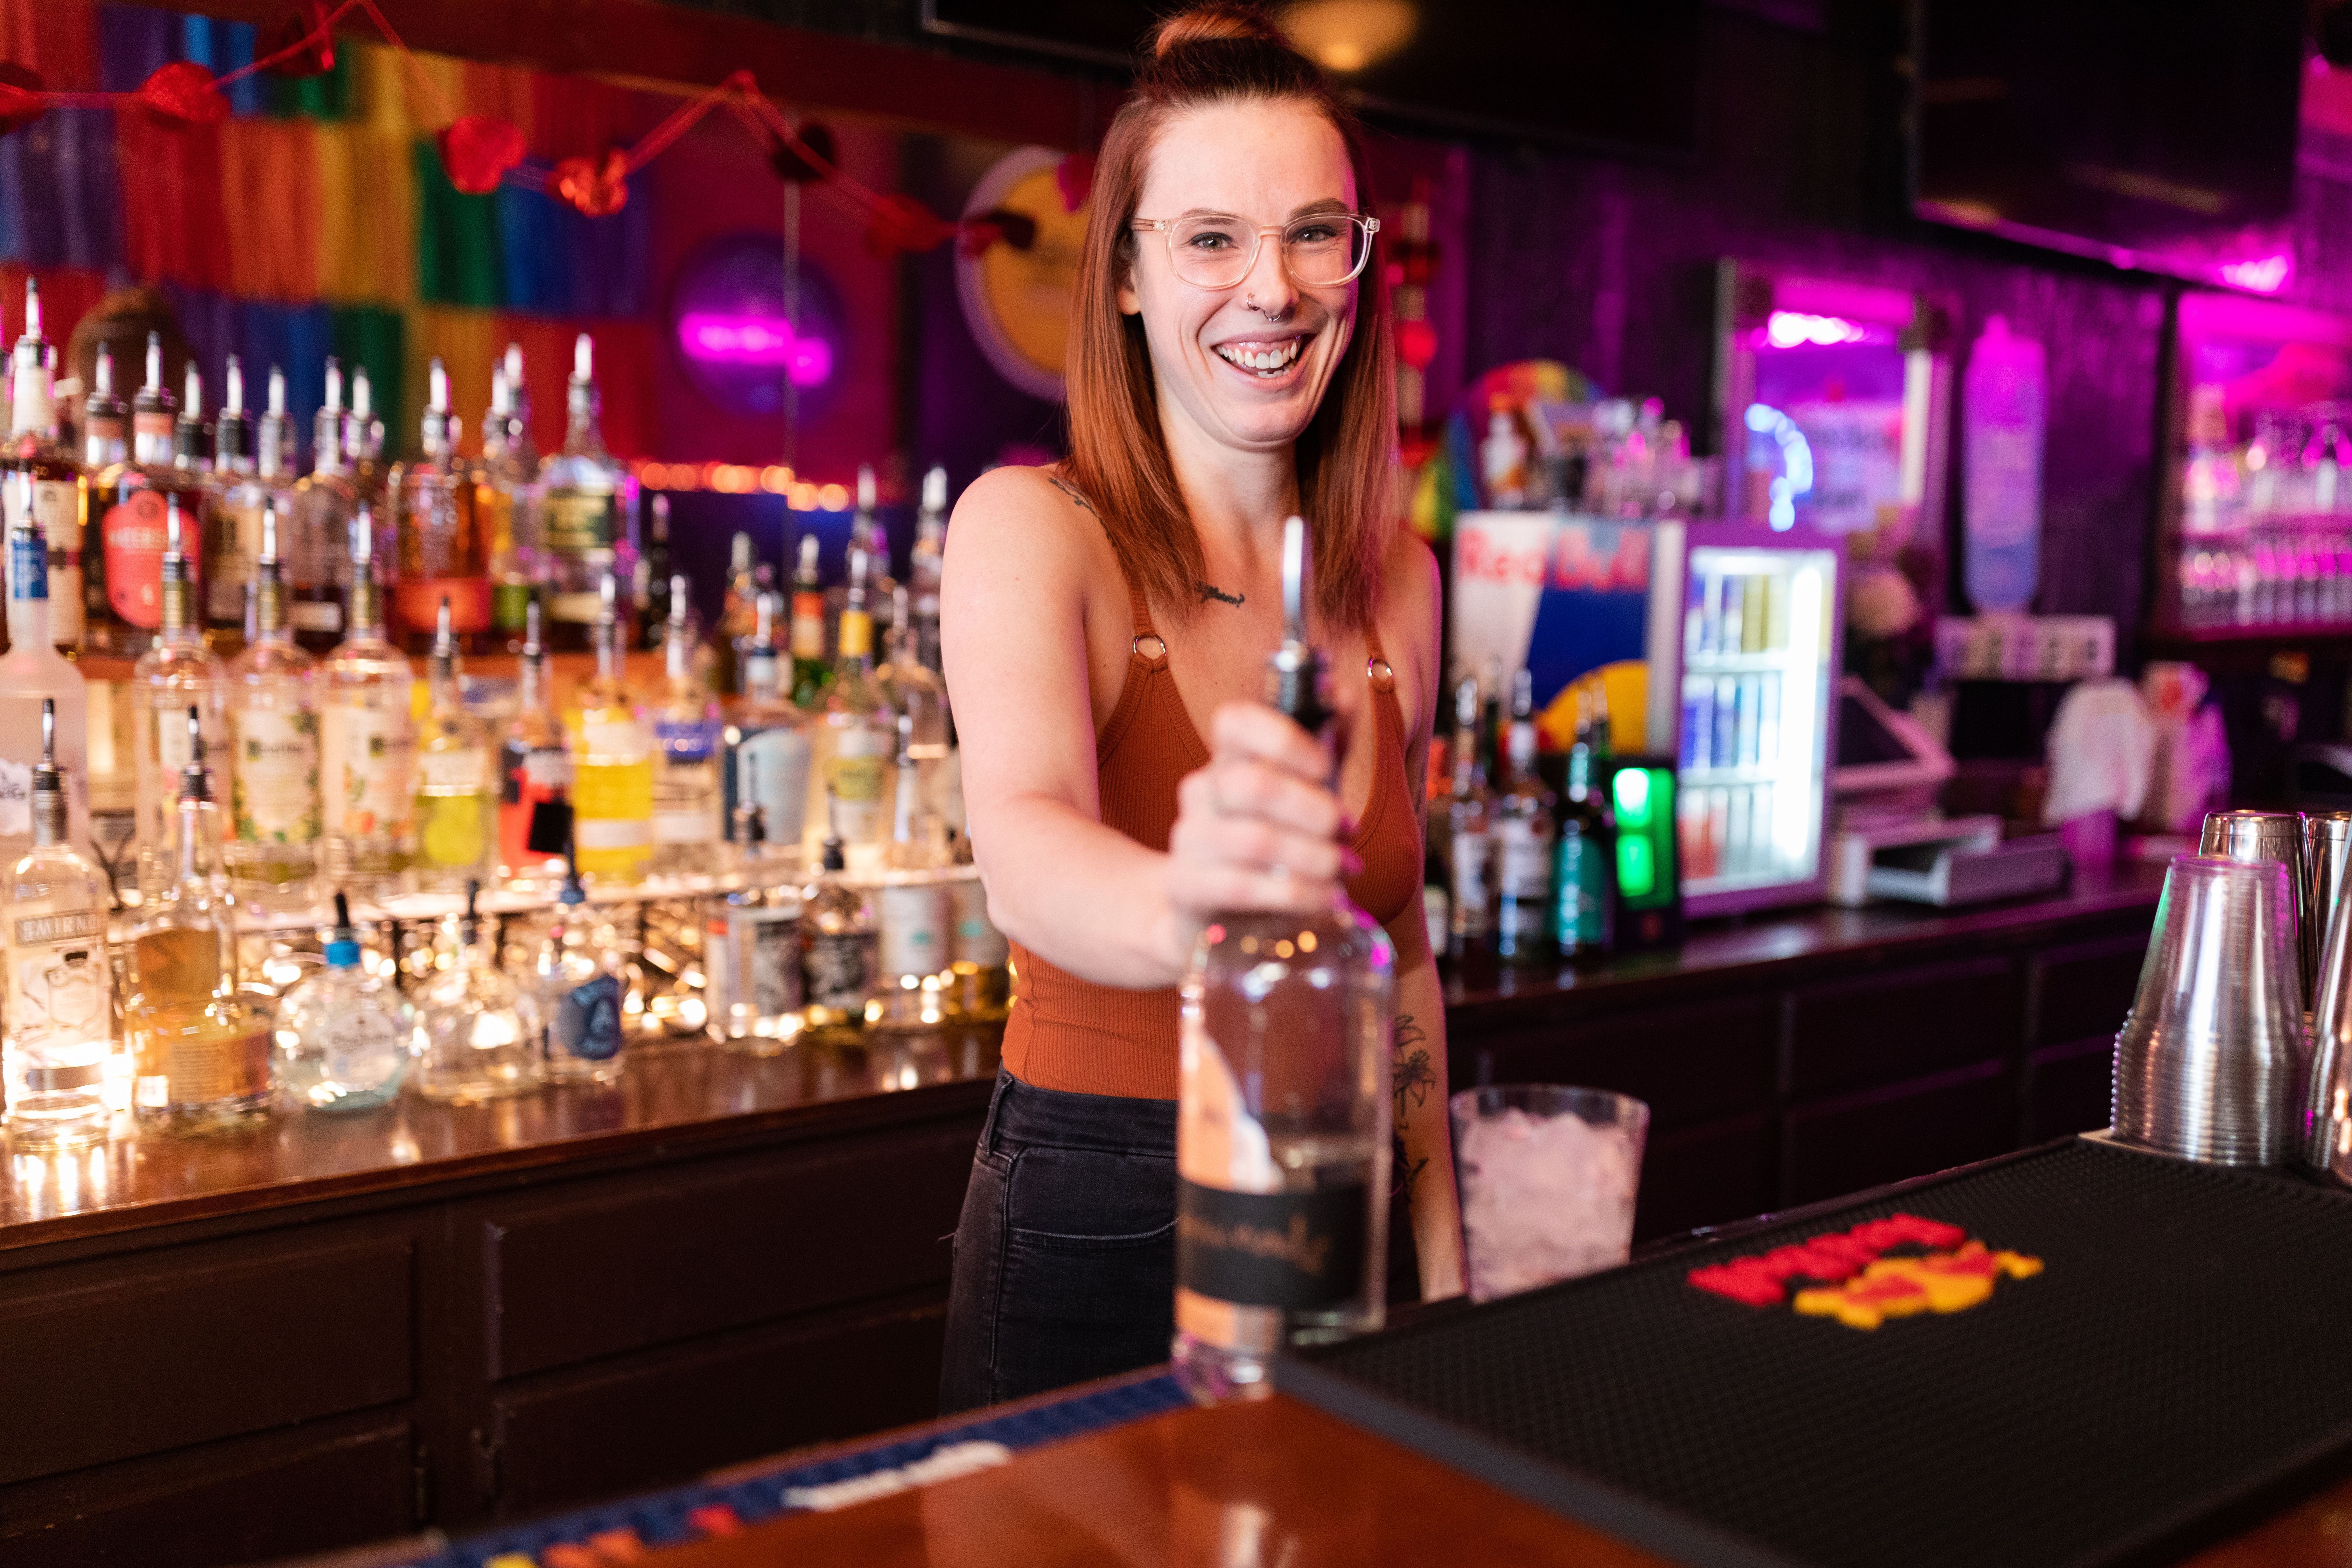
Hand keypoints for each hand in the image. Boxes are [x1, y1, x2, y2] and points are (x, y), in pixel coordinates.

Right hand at [1165, 702, 1350, 940]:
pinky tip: (1323, 898)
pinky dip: (1296, 893)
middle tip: (1347, 831)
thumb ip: (1327, 743)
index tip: (1325, 766)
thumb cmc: (1276, 845)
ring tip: (1342, 870)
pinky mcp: (1185, 887)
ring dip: (1314, 857)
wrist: (1219, 913)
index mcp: (1227, 758)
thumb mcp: (1307, 791)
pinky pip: (1241, 886)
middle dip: (1313, 809)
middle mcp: (1201, 792)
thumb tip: (1341, 690)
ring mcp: (1188, 839)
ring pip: (1254, 839)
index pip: (1233, 721)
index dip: (1283, 737)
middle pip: (1252, 783)